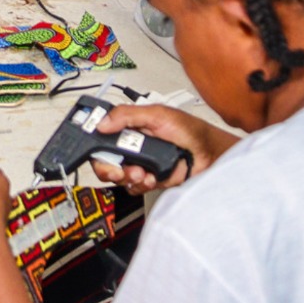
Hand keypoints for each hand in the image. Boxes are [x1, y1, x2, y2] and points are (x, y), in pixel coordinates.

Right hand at [90, 105, 240, 194]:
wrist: (209, 155)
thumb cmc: (189, 130)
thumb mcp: (157, 115)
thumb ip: (127, 115)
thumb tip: (102, 123)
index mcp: (129, 127)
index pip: (101, 135)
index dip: (93, 143)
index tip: (95, 149)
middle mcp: (131, 145)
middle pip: (104, 159)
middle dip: (108, 167)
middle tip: (118, 169)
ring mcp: (139, 163)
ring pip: (117, 176)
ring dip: (127, 176)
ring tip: (142, 172)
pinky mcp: (148, 179)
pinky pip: (133, 187)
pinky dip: (140, 184)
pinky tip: (152, 177)